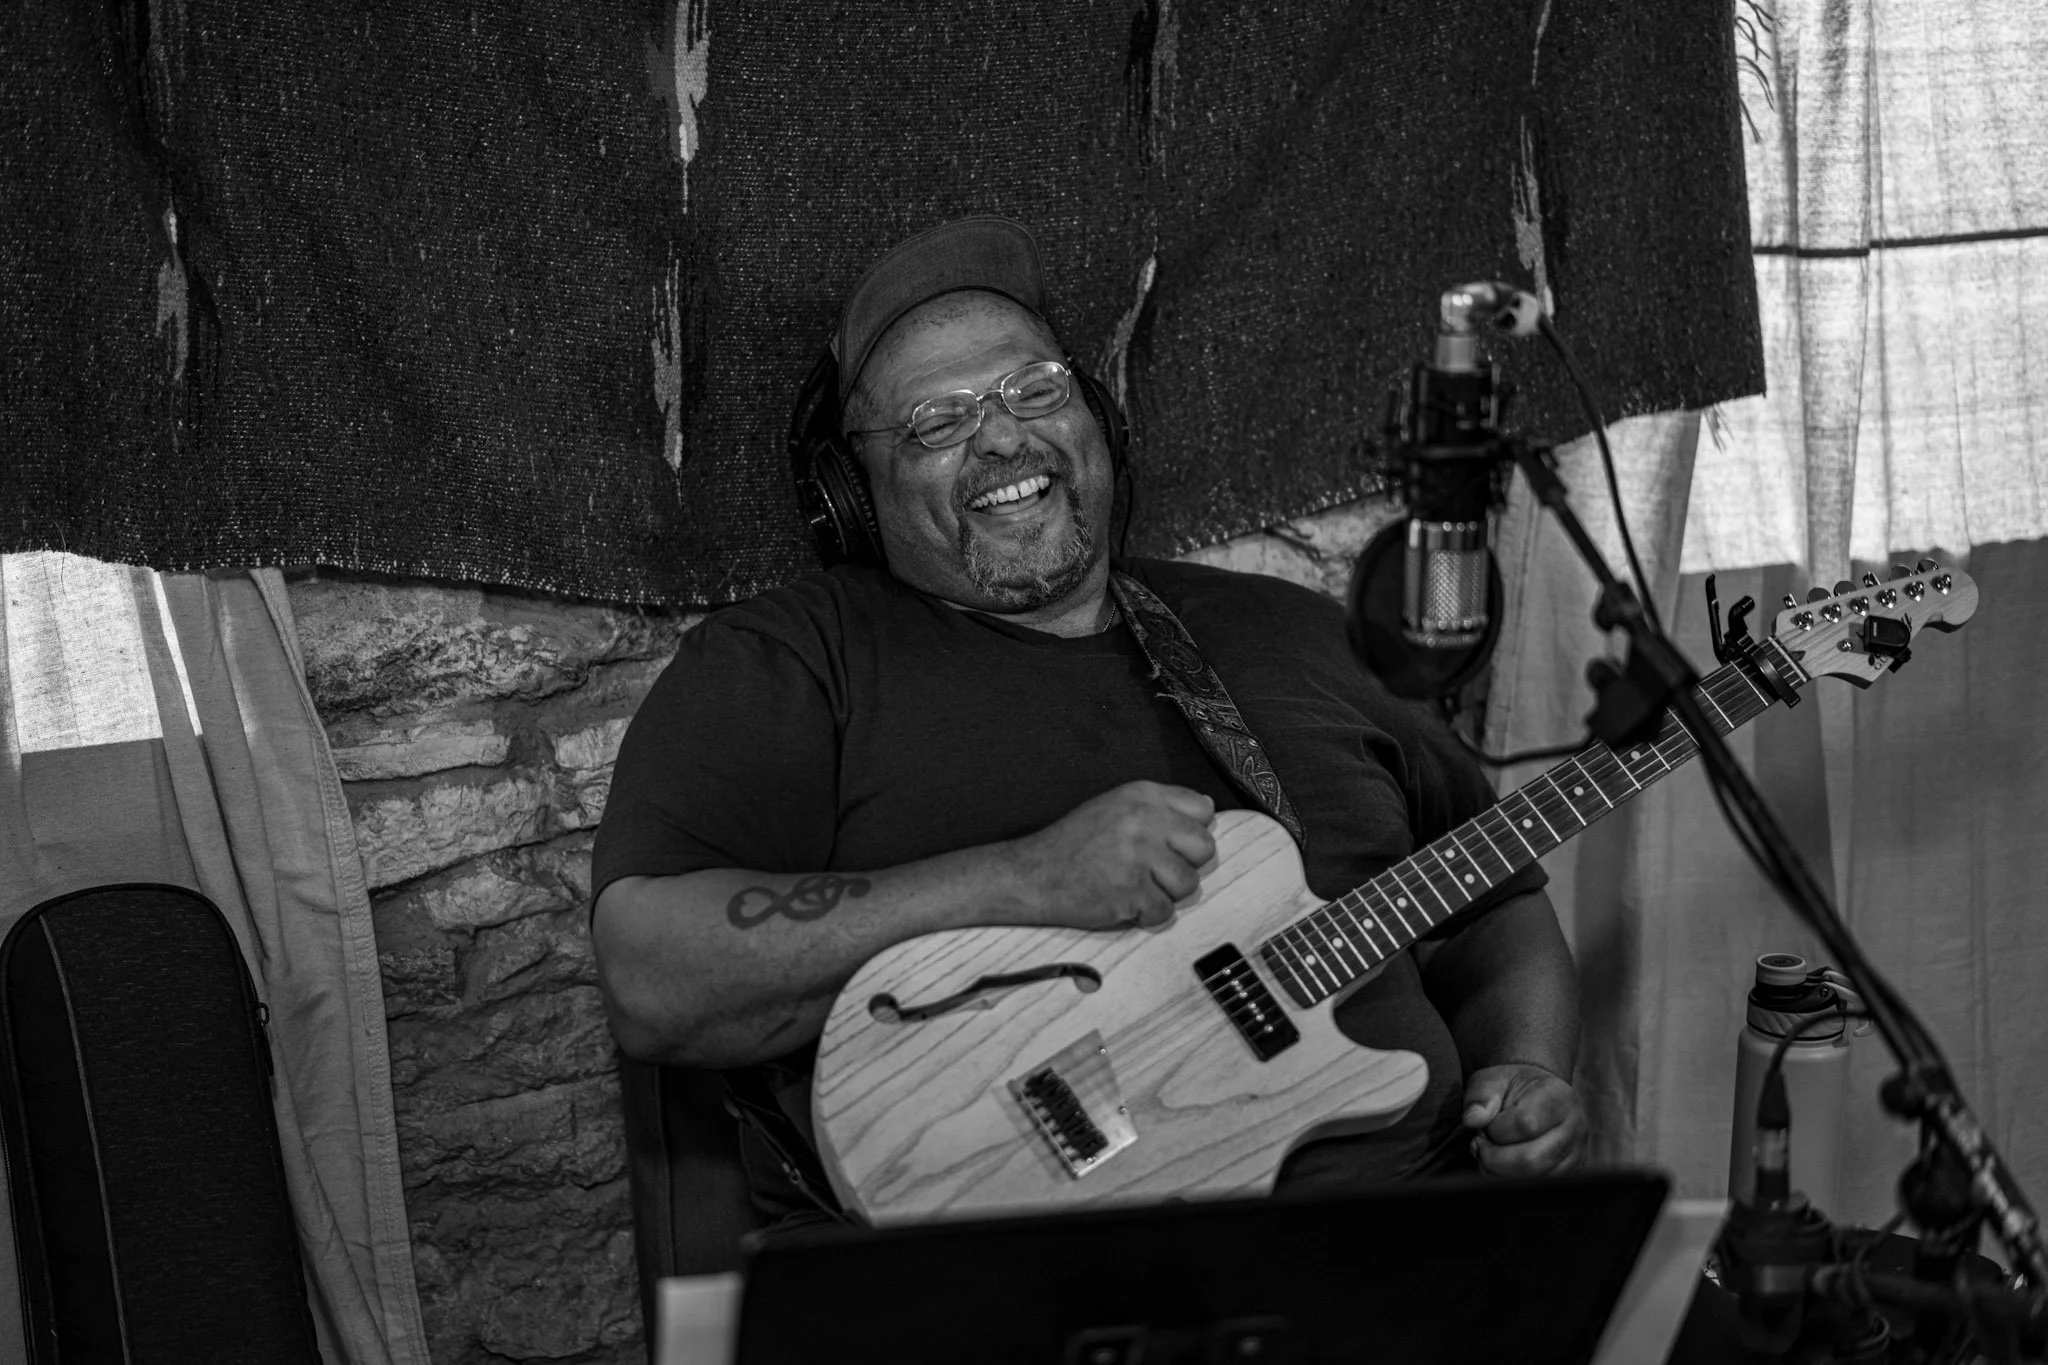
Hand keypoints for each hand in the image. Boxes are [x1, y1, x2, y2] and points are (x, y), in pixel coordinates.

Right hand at [1006, 781, 1216, 930]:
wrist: (1033, 873)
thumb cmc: (1074, 843)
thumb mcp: (1115, 806)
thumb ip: (1161, 805)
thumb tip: (1208, 808)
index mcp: (1143, 795)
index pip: (1203, 810)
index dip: (1190, 832)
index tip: (1170, 843)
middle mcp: (1145, 821)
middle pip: (1203, 848)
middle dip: (1183, 864)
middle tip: (1154, 870)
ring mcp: (1139, 857)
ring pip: (1187, 884)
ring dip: (1165, 892)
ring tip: (1135, 886)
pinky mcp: (1131, 892)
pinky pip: (1164, 911)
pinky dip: (1146, 914)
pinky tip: (1124, 902)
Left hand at [1462, 1062, 1587, 1176]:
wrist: (1537, 1094)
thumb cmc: (1512, 1087)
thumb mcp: (1492, 1078)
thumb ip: (1481, 1095)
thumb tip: (1473, 1119)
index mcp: (1558, 1097)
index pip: (1526, 1124)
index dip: (1496, 1129)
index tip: (1485, 1123)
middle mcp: (1574, 1128)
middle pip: (1530, 1160)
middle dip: (1493, 1157)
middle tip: (1481, 1142)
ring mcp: (1575, 1155)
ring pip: (1531, 1180)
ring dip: (1498, 1171)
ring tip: (1491, 1151)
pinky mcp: (1569, 1175)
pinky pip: (1534, 1189)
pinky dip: (1509, 1180)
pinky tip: (1503, 1162)